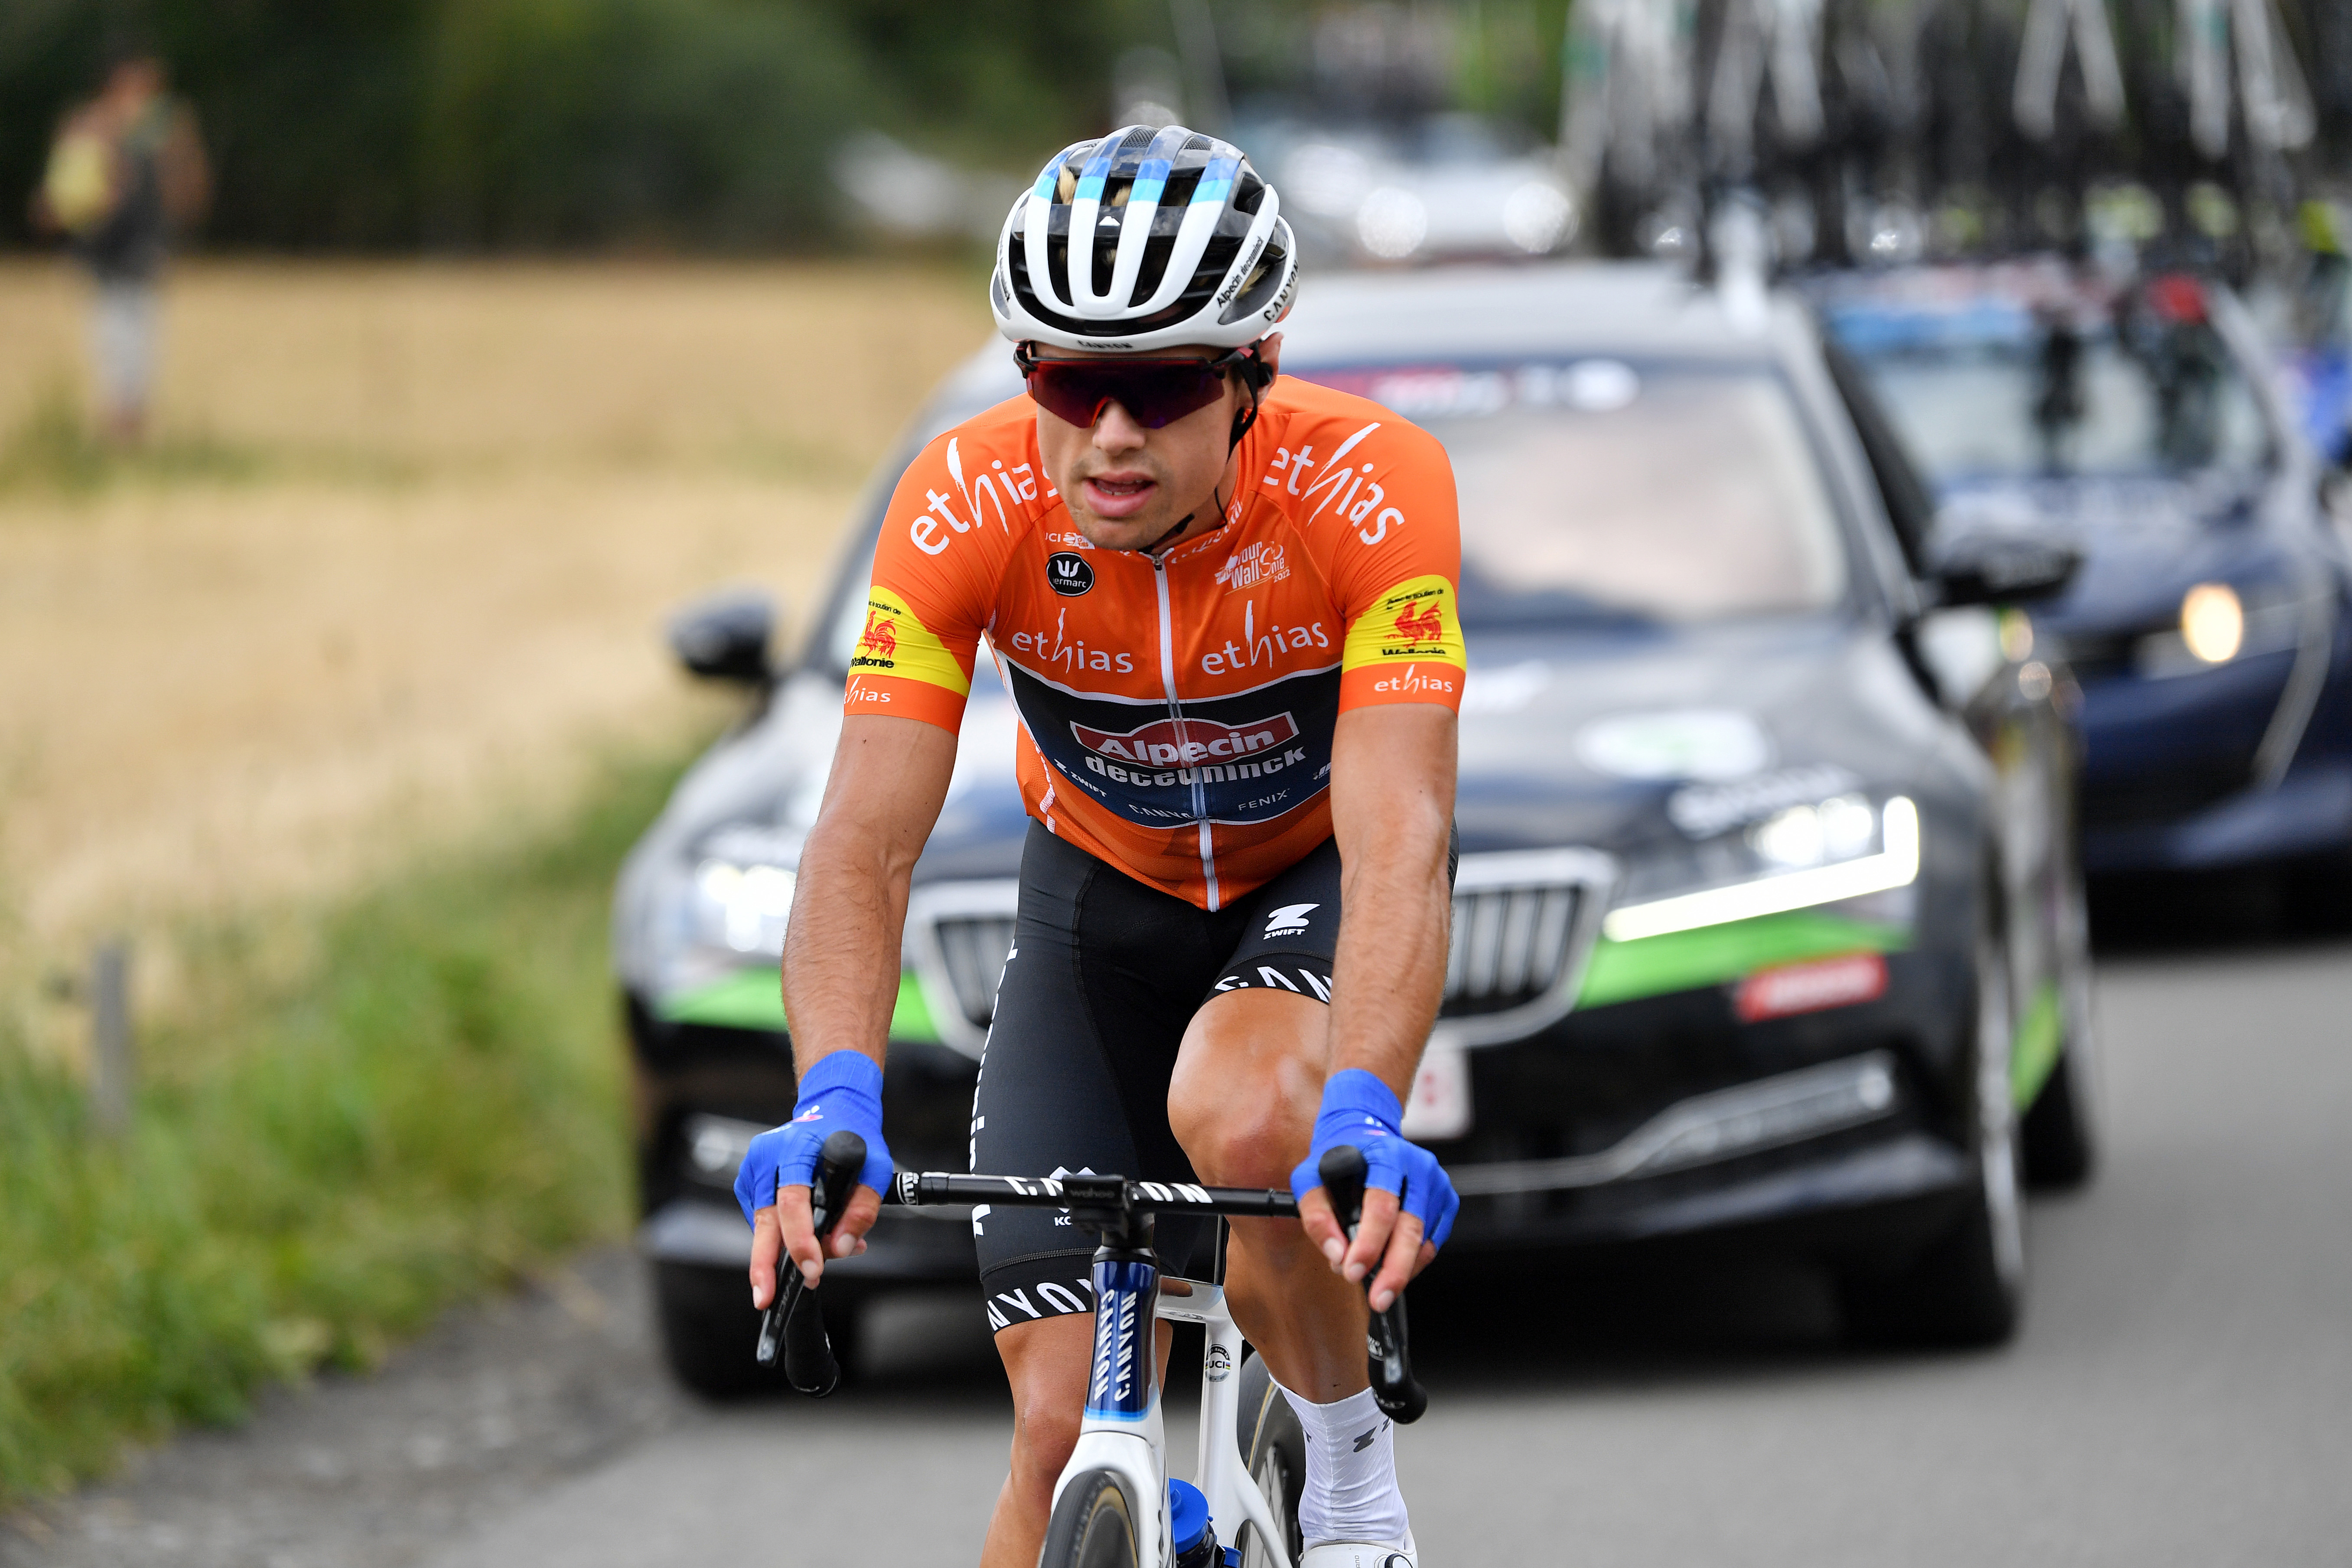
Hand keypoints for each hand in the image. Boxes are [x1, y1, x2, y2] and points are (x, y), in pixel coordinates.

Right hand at [737, 1051, 892, 1305]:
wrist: (833, 1108)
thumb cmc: (854, 1135)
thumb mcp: (875, 1166)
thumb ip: (862, 1208)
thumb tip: (843, 1248)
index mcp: (796, 1146)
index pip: (792, 1200)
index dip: (801, 1239)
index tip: (812, 1268)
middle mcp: (767, 1156)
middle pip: (764, 1218)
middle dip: (765, 1263)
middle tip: (765, 1297)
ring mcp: (753, 1168)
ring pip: (763, 1225)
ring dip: (785, 1251)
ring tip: (817, 1262)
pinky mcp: (749, 1182)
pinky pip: (762, 1220)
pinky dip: (782, 1237)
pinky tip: (807, 1239)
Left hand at [1291, 1069, 1457, 1311]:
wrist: (1364, 1132)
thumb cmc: (1336, 1160)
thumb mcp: (1310, 1179)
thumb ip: (1317, 1218)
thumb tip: (1337, 1256)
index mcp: (1385, 1154)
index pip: (1381, 1205)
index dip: (1369, 1243)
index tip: (1352, 1271)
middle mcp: (1417, 1166)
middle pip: (1410, 1227)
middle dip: (1393, 1269)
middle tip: (1377, 1298)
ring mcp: (1435, 1182)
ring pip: (1424, 1238)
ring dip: (1401, 1269)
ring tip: (1378, 1286)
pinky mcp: (1445, 1198)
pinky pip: (1434, 1240)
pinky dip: (1415, 1261)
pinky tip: (1394, 1268)